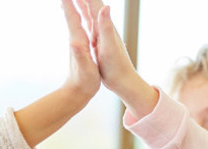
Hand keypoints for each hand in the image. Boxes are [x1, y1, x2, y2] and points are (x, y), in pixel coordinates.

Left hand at [60, 0, 99, 102]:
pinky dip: (75, 15)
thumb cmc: (84, 82)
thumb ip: (80, 55)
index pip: (72, 16)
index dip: (69, 2)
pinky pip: (77, 25)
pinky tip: (75, 13)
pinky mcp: (80, 46)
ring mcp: (77, 41)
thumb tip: (75, 42)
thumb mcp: (85, 69)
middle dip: (68, 1)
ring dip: (70, 5)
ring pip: (73, 17)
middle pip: (70, 13)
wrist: (77, 92)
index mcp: (78, 40)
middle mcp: (75, 38)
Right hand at [78, 0, 157, 116]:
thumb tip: (105, 7)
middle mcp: (104, 29)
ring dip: (84, 4)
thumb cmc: (116, 67)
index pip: (94, 4)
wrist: (124, 82)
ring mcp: (102, 35)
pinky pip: (91, 25)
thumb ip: (106, 26)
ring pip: (91, 14)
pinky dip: (85, 17)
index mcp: (105, 28)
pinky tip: (84, 18)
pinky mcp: (100, 43)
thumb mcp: (109, 46)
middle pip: (93, 6)